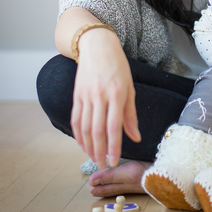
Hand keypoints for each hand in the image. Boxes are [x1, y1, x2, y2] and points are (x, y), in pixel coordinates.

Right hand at [71, 28, 140, 169]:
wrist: (97, 46)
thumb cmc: (118, 67)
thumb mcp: (130, 87)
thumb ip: (130, 114)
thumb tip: (135, 137)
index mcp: (117, 94)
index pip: (114, 127)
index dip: (113, 147)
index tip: (113, 161)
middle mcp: (100, 96)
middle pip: (97, 130)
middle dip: (99, 151)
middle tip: (102, 165)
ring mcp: (86, 95)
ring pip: (85, 127)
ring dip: (88, 146)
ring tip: (93, 158)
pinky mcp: (76, 95)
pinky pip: (76, 119)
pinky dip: (78, 134)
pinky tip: (82, 144)